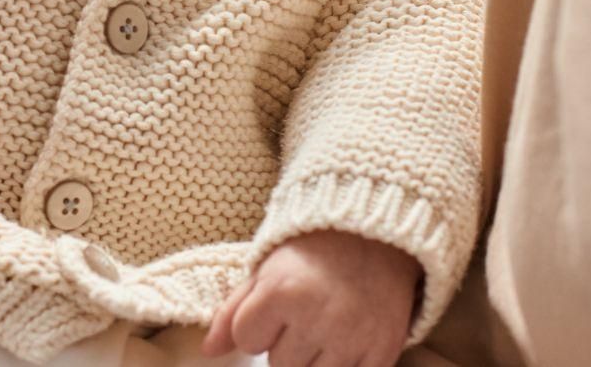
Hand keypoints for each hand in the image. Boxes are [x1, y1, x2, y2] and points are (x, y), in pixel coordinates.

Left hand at [203, 230, 418, 366]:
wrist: (373, 237)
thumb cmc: (311, 254)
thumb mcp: (265, 271)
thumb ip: (231, 312)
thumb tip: (209, 351)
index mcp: (281, 292)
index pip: (246, 340)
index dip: (258, 325)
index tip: (277, 306)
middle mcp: (316, 317)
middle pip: (280, 364)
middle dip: (288, 344)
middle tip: (307, 313)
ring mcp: (351, 338)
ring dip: (315, 358)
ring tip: (327, 326)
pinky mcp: (381, 352)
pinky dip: (346, 365)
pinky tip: (348, 340)